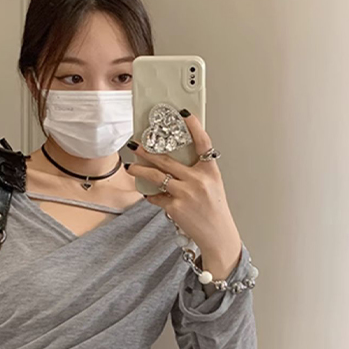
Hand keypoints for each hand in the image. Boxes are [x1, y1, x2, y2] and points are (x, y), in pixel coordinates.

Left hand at [126, 111, 241, 277]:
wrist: (217, 234)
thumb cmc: (214, 209)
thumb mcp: (212, 185)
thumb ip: (197, 171)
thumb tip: (173, 160)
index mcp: (210, 171)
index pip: (203, 143)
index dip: (194, 126)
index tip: (183, 113)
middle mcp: (198, 180)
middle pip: (167, 160)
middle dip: (147, 151)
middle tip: (135, 144)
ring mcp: (186, 193)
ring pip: (156, 176)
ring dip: (140, 170)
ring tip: (130, 166)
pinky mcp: (176, 207)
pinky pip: (157, 197)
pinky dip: (151, 194)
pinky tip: (148, 192)